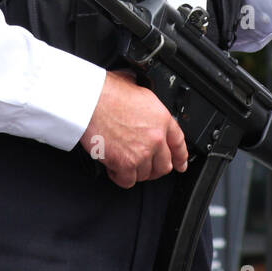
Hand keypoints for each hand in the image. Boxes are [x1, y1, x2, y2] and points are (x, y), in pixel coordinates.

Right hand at [79, 69, 188, 188]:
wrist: (91, 101)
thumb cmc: (107, 92)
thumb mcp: (137, 89)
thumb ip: (145, 104)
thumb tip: (141, 104)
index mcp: (162, 118)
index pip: (179, 143)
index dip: (180, 157)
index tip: (180, 164)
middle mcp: (156, 137)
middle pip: (164, 165)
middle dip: (154, 168)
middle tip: (144, 165)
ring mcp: (142, 152)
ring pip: (146, 175)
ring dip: (135, 171)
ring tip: (124, 162)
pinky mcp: (125, 163)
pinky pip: (128, 180)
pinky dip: (120, 176)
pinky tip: (114, 167)